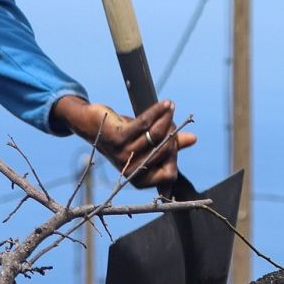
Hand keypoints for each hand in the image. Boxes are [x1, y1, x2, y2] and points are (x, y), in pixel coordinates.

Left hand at [52, 96, 196, 189]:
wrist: (90, 125)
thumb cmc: (121, 136)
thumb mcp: (146, 143)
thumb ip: (168, 143)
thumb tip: (193, 139)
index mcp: (139, 179)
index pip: (169, 175)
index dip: (175, 158)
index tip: (175, 141)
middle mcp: (131, 171)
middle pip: (166, 152)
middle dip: (172, 133)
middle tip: (171, 120)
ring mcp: (124, 154)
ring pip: (157, 135)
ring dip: (167, 118)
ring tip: (170, 107)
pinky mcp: (118, 137)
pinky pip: (145, 123)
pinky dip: (158, 111)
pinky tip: (167, 104)